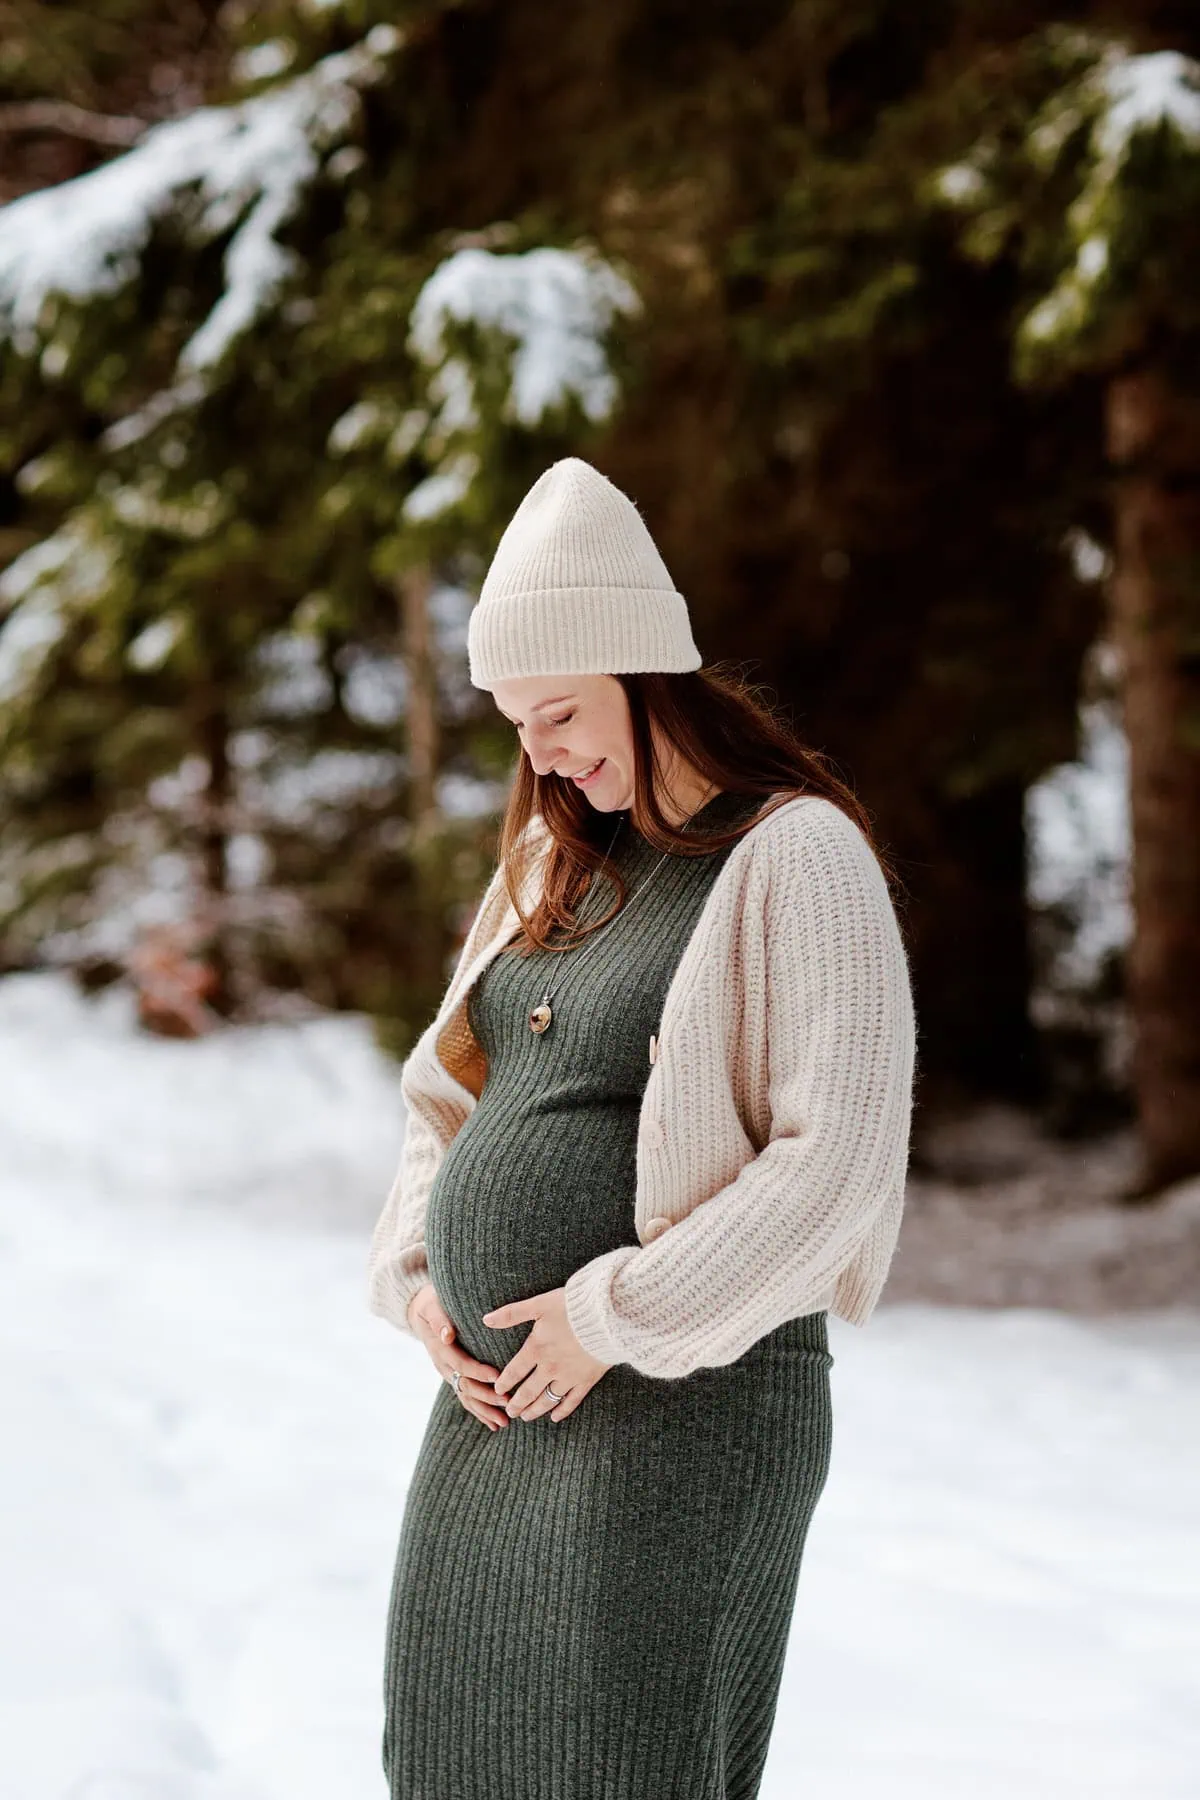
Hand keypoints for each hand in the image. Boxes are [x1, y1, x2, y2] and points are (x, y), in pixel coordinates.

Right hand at [407, 1281, 510, 1432]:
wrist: (421, 1311)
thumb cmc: (431, 1304)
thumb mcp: (432, 1306)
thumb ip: (439, 1320)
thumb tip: (447, 1335)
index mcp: (440, 1349)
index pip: (460, 1364)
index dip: (478, 1371)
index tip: (497, 1377)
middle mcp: (443, 1365)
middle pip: (465, 1386)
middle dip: (486, 1396)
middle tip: (508, 1402)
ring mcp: (447, 1374)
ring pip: (465, 1397)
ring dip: (484, 1411)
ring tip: (503, 1422)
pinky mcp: (453, 1377)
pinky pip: (465, 1398)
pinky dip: (479, 1412)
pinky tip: (493, 1423)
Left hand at [482, 1286, 611, 1422]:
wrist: (607, 1316)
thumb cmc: (573, 1306)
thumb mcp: (539, 1305)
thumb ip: (512, 1314)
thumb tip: (486, 1319)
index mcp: (536, 1349)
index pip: (514, 1372)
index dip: (503, 1383)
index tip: (497, 1391)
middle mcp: (550, 1367)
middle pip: (528, 1391)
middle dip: (516, 1403)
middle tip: (509, 1412)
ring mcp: (569, 1376)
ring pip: (547, 1400)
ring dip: (534, 1410)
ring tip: (526, 1417)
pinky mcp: (587, 1380)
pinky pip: (572, 1401)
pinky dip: (562, 1411)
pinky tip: (555, 1417)